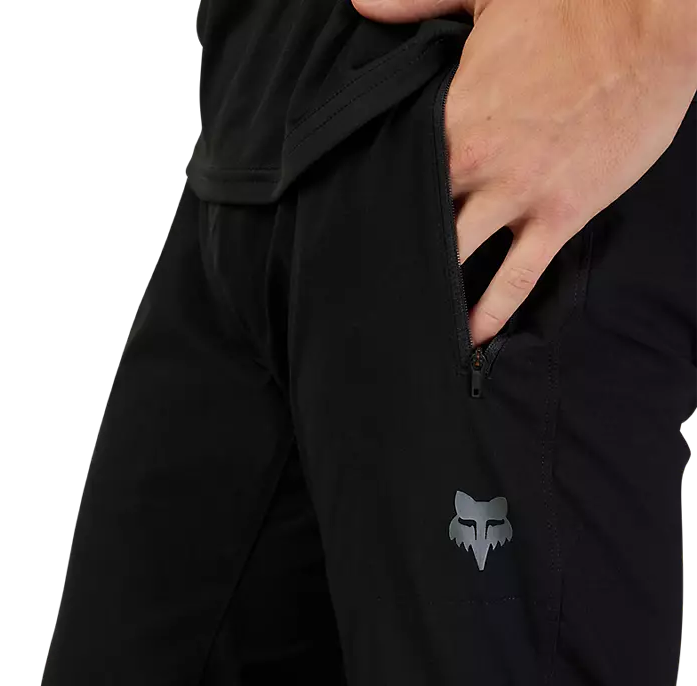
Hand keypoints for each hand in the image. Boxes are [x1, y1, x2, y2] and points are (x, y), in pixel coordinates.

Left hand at [353, 0, 696, 344]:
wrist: (656, 21)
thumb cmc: (572, 6)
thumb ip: (417, 3)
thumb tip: (359, 2)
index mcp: (450, 117)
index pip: (393, 172)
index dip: (367, 202)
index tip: (343, 227)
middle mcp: (475, 166)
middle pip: (415, 223)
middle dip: (389, 253)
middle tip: (361, 286)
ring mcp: (518, 195)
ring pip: (457, 258)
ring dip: (430, 291)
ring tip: (404, 325)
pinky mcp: (560, 216)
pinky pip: (518, 278)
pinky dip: (492, 312)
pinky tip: (470, 339)